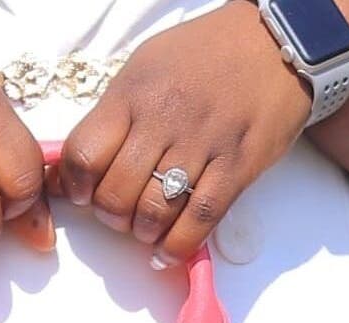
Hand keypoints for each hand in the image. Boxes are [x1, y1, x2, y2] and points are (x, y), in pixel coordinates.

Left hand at [57, 3, 311, 264]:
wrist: (273, 43)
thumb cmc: (204, 54)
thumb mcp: (146, 66)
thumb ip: (115, 113)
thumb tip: (82, 162)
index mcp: (133, 94)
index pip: (84, 154)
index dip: (75, 185)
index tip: (81, 193)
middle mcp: (164, 120)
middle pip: (116, 192)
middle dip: (110, 216)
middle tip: (118, 214)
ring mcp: (203, 145)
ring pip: (154, 211)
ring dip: (142, 232)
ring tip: (144, 228)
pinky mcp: (237, 166)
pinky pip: (200, 218)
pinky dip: (178, 245)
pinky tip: (166, 252)